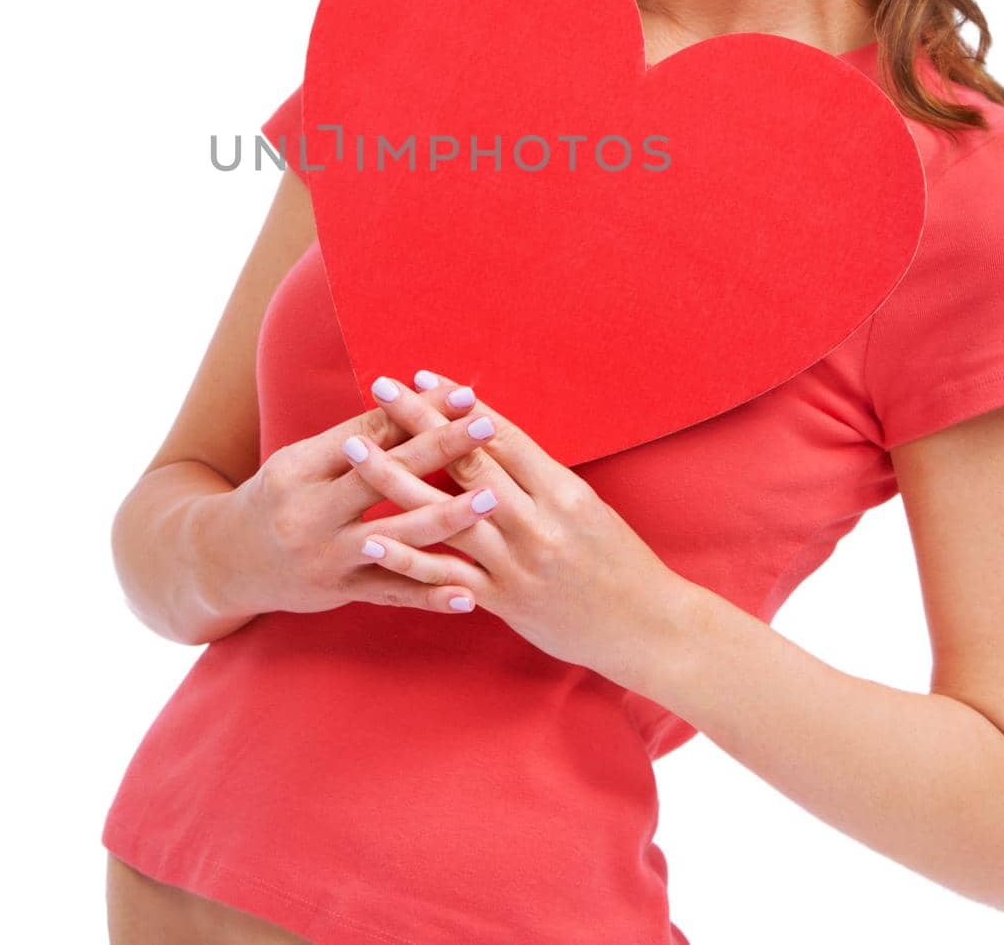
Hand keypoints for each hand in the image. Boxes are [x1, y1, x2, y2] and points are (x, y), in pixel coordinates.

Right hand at [221, 384, 502, 617]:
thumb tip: (416, 401)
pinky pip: (391, 594)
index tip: (464, 396)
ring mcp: (325, 557)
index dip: (418, 412)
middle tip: (488, 429)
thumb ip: (358, 437)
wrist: (223, 562)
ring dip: (447, 519)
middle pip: (385, 476)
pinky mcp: (338, 593)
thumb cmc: (276, 497)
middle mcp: (310, 512)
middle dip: (440, 449)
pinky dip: (431, 595)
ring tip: (491, 501)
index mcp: (301, 468)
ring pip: (395, 538)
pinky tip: (469, 594)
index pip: (368, 433)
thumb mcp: (303, 460)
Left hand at [345, 369, 688, 678]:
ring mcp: (518, 563)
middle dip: (419, 422)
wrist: (647, 628)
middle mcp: (538, 523)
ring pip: (446, 514)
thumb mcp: (585, 506)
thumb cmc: (618, 559)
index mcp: (562, 491)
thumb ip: (537, 477)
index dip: (460, 403)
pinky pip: (446, 575)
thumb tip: (487, 438)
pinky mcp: (503, 601)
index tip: (423, 375)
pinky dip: (407, 557)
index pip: (501, 435)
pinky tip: (372, 536)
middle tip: (380, 388)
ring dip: (396, 480)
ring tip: (356, 452)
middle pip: (466, 463)